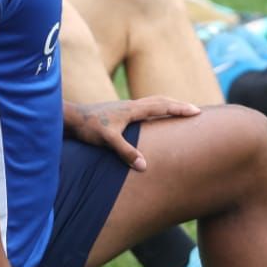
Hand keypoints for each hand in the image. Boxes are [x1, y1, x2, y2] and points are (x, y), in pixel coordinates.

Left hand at [64, 97, 199, 170]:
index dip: (179, 109)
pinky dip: (155, 109)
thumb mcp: (107, 140)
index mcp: (132, 109)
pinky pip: (143, 108)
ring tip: (179, 111)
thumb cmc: (87, 127)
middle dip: (178, 105)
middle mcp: (130, 105)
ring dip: (167, 105)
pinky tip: (154, 118)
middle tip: (195, 110)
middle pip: (160, 100)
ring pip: (152, 102)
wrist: (70, 118)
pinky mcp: (119, 112)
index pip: (161, 106)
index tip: (196, 111)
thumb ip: (125, 152)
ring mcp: (124, 107)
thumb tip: (144, 166)